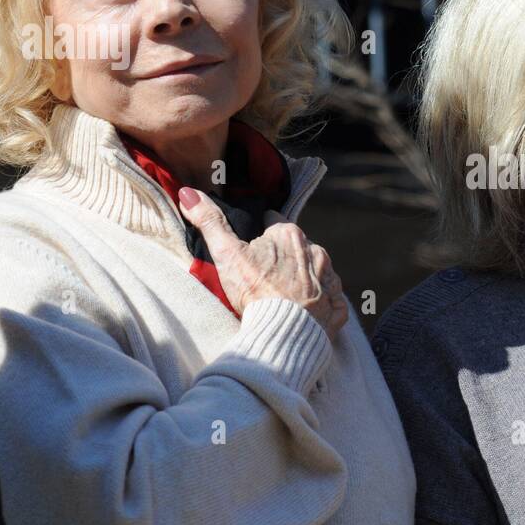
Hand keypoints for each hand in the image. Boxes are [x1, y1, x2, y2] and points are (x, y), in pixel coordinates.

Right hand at [177, 187, 348, 341]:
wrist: (283, 332)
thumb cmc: (254, 291)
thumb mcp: (226, 253)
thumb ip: (210, 221)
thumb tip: (188, 192)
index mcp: (290, 233)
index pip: (273, 223)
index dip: (259, 236)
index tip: (250, 253)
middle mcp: (316, 251)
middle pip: (294, 247)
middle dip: (281, 257)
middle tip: (262, 277)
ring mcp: (329, 279)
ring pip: (314, 270)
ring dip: (301, 278)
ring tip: (280, 296)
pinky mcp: (337, 305)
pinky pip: (328, 298)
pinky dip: (317, 302)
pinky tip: (301, 311)